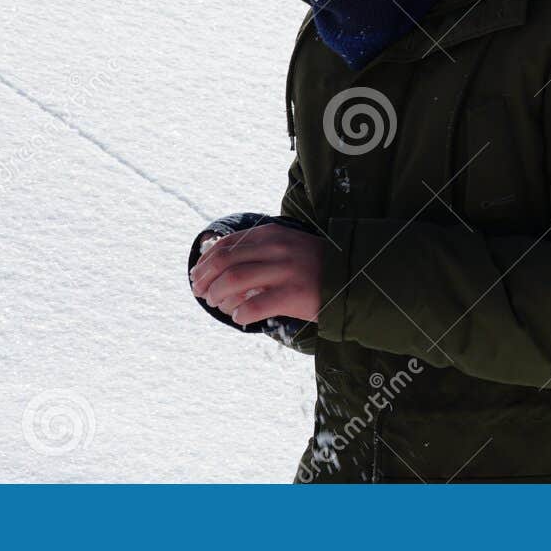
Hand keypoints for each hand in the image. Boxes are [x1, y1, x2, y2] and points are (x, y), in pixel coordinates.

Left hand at [189, 222, 324, 325]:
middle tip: (202, 294)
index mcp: (272, 233)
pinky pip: (254, 305)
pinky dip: (240, 313)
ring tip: (218, 305)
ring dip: (218, 295)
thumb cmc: (314, 266)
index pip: (227, 244)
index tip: (197, 276)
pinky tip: (239, 317)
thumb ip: (258, 250)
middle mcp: (277, 248)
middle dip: (206, 279)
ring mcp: (286, 270)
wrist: (353, 278)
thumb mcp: (287, 246)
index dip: (206, 261)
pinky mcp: (293, 294)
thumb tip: (217, 266)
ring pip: (234, 280)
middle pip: (225, 261)